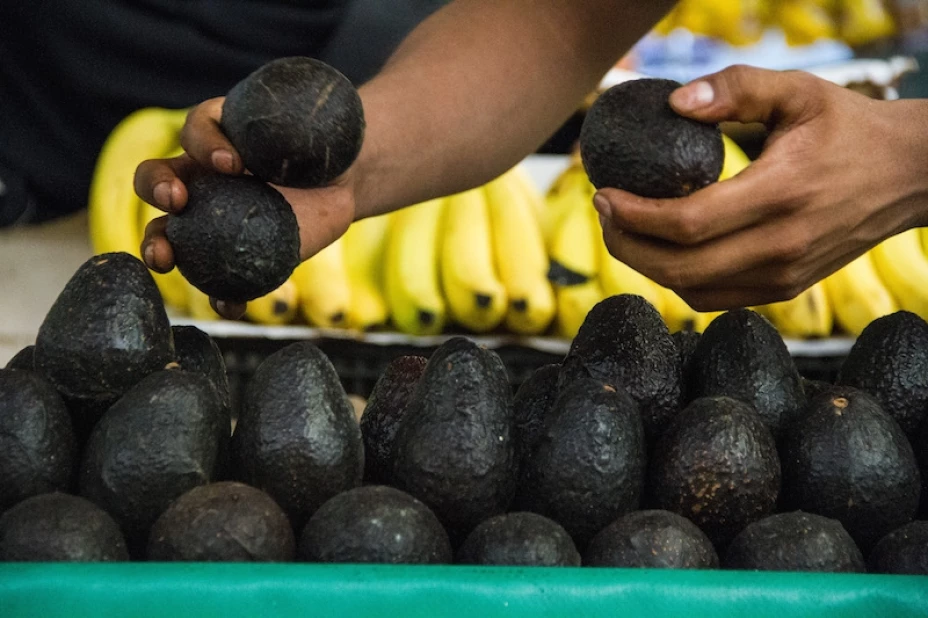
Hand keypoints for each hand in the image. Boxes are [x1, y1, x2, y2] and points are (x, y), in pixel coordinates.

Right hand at [134, 98, 356, 318]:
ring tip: (164, 258)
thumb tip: (285, 142)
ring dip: (157, 247)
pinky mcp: (232, 257)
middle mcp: (200, 178)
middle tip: (176, 200)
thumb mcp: (304, 130)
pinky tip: (230, 304)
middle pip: (155, 179)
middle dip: (156, 188)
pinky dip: (220, 298)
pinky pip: (217, 283)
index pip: (196, 133)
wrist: (334, 185)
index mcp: (215, 138)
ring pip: (167, 234)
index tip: (234, 164)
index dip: (206, 145)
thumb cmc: (313, 150)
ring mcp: (208, 221)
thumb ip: (288, 130)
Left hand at [593, 65, 927, 310]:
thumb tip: (675, 102)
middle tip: (605, 212)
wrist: (909, 175)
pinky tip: (664, 251)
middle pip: (677, 267)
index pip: (686, 223)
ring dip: (646, 266)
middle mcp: (781, 245)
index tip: (605, 194)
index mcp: (780, 194)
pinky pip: (714, 298)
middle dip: (626, 243)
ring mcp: (784, 275)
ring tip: (626, 230)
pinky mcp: (786, 289)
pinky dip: (679, 280)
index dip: (633, 215)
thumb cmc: (848, 128)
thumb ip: (737, 89)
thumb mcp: (799, 91)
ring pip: (691, 290)